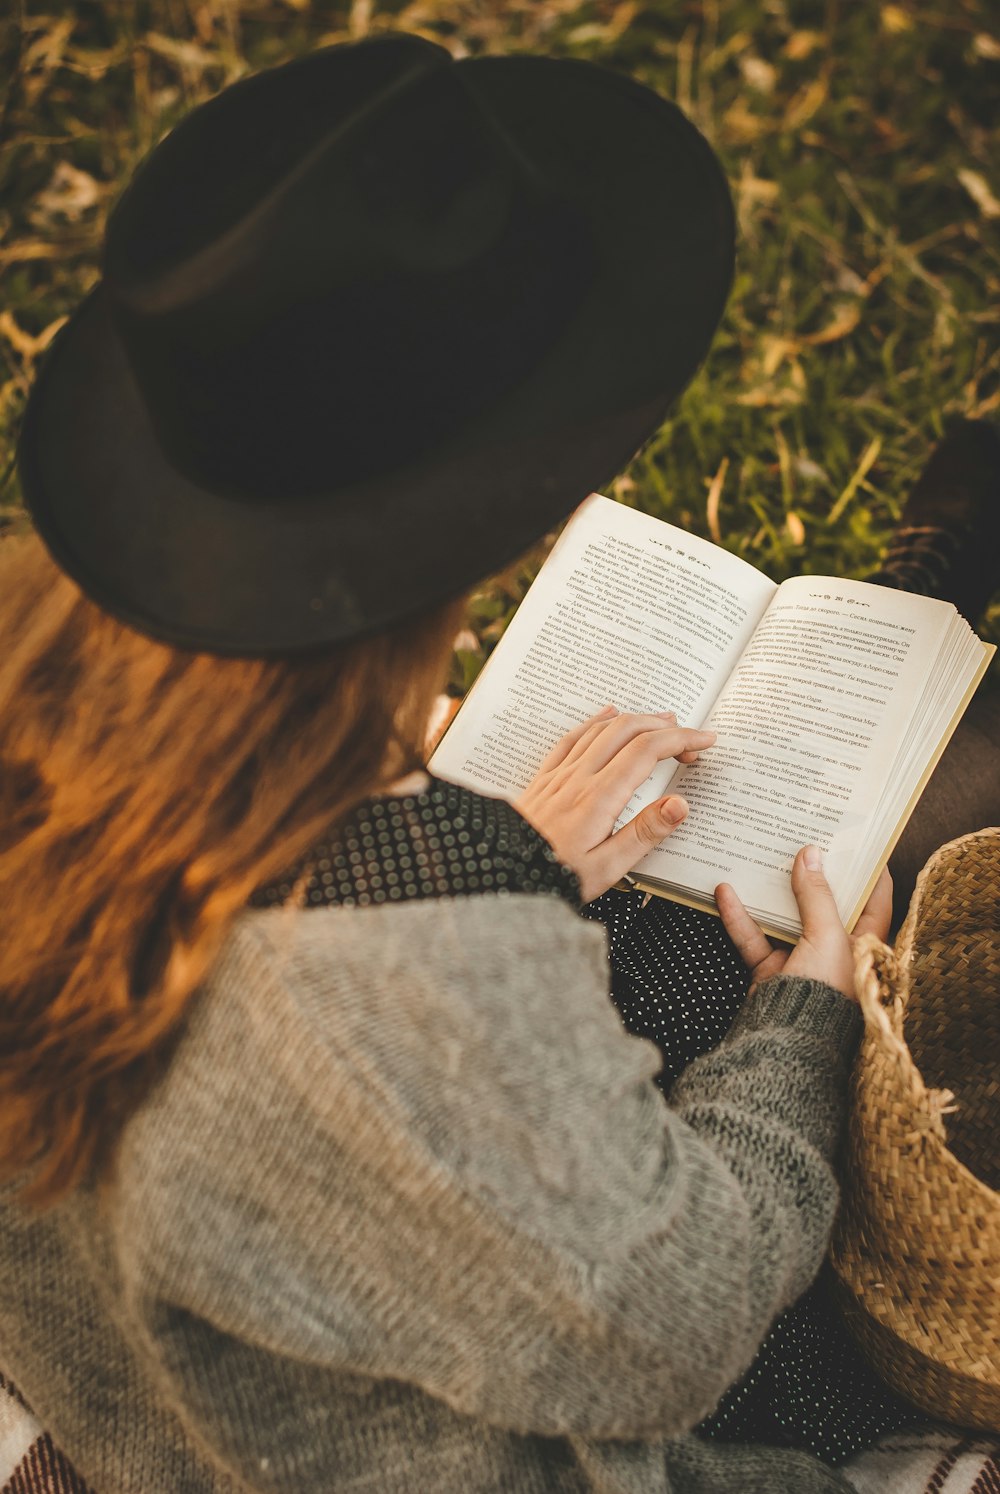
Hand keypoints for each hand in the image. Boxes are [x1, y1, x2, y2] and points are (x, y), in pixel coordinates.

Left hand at [514, 705, 715, 902]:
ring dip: (635, 719)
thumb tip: (680, 804)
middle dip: (664, 726)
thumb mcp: (607, 867)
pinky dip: (596, 720)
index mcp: (600, 797)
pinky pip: (572, 737)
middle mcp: (579, 777)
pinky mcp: (544, 778)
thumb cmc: (555, 877)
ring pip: (601, 730)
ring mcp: (559, 774)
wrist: (502, 876)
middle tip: (690, 736)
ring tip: (661, 720)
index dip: (681, 740)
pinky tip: (607, 714)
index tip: (705, 741)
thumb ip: (645, 833)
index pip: (648, 752)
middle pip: (627, 731)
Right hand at [715, 847, 892, 1000]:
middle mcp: (837, 950)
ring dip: (772, 891)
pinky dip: (740, 917)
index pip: (875, 899)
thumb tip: (811, 854)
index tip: (860, 840)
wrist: (791, 1041)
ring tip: (762, 857)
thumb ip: (817, 895)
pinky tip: (726, 891)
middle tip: (805, 838)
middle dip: (814, 874)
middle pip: (826, 903)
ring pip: (786, 917)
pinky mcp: (772, 970)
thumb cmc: (826, 991)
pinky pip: (755, 937)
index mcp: (865, 943)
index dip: (870, 870)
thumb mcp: (828, 935)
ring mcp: (802, 960)